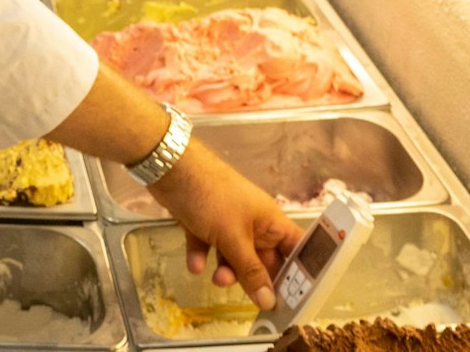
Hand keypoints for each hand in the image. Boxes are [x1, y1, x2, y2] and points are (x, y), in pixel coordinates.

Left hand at [146, 142, 301, 310]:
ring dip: (226, 270)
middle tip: (248, 298)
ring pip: (233, 257)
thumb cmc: (212, 198)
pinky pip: (207, 247)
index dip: (298, 273)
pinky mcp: (203, 223)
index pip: (296, 249)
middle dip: (254, 277)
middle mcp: (253, 223)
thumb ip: (251, 271)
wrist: (171, 169)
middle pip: (262, 260)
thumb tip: (269, 302)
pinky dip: (201, 256)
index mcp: (270, 221)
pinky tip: (194, 264)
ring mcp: (227, 223)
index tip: (294, 297)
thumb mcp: (234, 238)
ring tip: (216, 279)